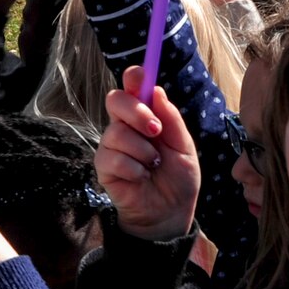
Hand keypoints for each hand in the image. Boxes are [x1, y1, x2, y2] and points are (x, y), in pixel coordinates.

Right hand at [95, 66, 199, 241]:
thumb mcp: (185, 147)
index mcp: (145, 117)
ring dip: (142, 150)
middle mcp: (124, 127)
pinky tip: (142, 177)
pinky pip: (113, 159)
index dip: (133, 77)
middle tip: (156, 130)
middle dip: (136, 112)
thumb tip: (156, 91)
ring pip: (116, 133)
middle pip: (114, 100)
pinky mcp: (104, 168)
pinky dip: (134, 169)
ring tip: (154, 165)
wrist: (171, 213)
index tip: (140, 75)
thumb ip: (172, 120)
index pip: (131, 89)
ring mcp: (111, 147)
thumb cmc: (179, 179)